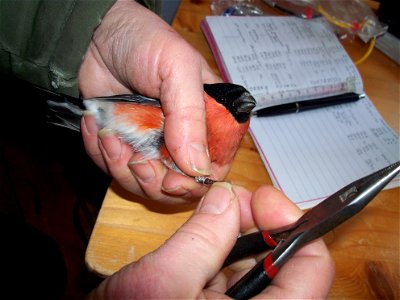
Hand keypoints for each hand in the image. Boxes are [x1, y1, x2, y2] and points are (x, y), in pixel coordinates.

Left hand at [78, 0, 220, 202]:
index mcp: (208, 120)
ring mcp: (152, 144)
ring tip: (110, 135)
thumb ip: (190, 116)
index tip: (172, 180)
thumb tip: (198, 167)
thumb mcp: (177, 69)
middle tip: (136, 160)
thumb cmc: (145, 42)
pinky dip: (102, 156)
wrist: (97, 35)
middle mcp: (183, 137)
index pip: (214, 166)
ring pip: (145, 184)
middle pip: (179, 185)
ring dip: (123, 168)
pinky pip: (115, 170)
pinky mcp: (125, 145)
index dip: (195, 182)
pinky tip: (99, 130)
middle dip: (154, 180)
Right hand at [88, 184, 334, 298]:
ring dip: (239, 235)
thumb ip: (200, 236)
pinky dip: (224, 252)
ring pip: (258, 268)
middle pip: (284, 264)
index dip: (291, 225)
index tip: (261, 198)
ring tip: (216, 212)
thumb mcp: (162, 281)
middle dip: (257, 224)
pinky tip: (207, 236)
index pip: (311, 268)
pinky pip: (235, 278)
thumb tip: (227, 196)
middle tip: (230, 198)